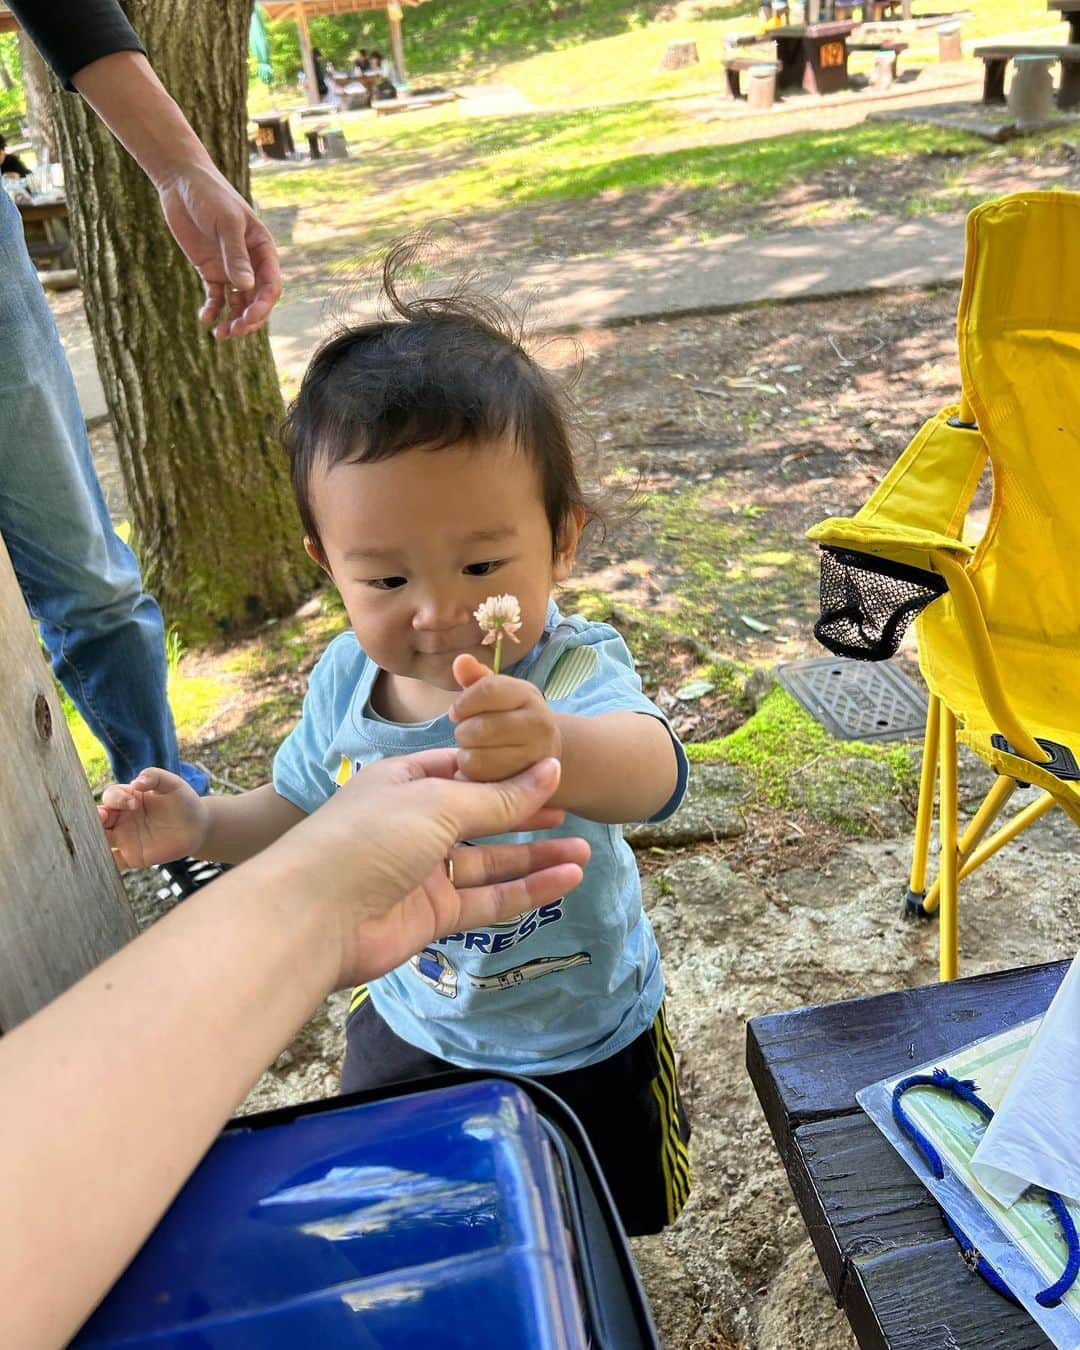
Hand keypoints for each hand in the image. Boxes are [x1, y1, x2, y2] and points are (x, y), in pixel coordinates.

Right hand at [98, 768, 207, 868]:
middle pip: (98, 818)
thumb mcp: (173, 784)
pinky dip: (106, 864)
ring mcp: (125, 838)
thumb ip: (155, 776)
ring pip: (101, 839)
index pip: (111, 796)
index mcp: (128, 798)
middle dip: (95, 818)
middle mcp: (122, 818)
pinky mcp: (132, 857)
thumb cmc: (183, 801)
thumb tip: (137, 781)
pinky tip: (104, 864)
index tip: (134, 803)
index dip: (117, 798)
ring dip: (95, 839)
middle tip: (102, 817)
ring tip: (96, 840)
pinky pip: (114, 862)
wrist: (198, 827)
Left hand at [156, 162, 280, 339]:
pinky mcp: (209, 269)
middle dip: (247, 319)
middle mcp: (250, 263)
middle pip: (256, 300)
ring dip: (231, 320)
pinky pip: (215, 296)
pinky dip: (212, 309)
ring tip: (219, 335)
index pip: (270, 286)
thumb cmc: (210, 195)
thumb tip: (246, 288)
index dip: (262, 307)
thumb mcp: (225, 223)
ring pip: (237, 303)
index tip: (246, 319)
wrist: (182, 181)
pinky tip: (204, 318)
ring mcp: (230, 268)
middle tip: (232, 332)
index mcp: (263, 250)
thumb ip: (235, 255)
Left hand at [264, 750, 587, 988]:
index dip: (505, 772)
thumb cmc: (370, 839)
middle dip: (526, 816)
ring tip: (583, 853)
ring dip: (534, 857)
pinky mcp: (431, 915)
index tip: (551, 771)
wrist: (314, 915)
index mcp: (405, 783)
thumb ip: (499, 797)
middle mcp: (414, 825)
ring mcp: (423, 873)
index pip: (463, 771)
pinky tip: (564, 879)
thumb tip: (550, 770)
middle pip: (480, 817)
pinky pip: (487, 899)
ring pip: (489, 863)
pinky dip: (525, 890)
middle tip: (571, 813)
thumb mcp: (439, 803)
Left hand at [448, 653, 560, 782]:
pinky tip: (482, 767)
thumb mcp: (497, 694)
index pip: (488, 690)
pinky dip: (473, 775)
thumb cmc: (509, 716)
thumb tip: (460, 660)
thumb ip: (476, 678)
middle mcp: (540, 724)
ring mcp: (536, 756)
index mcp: (529, 694)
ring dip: (467, 754)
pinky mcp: (526, 783)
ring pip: (477, 758)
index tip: (456, 711)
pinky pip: (481, 780)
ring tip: (475, 750)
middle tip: (466, 733)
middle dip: (463, 731)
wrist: (544, 752)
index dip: (464, 702)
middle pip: (481, 728)